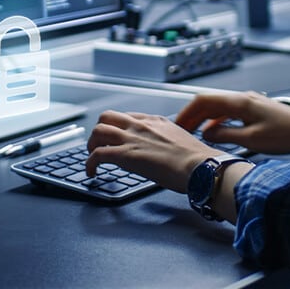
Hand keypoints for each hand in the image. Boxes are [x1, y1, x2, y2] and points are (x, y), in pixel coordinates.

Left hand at [85, 111, 219, 192]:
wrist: (199, 166)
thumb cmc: (196, 159)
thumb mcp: (181, 140)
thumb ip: (167, 140)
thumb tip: (164, 151)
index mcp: (155, 121)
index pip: (128, 117)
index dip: (118, 128)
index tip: (117, 138)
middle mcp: (141, 126)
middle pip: (107, 117)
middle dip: (99, 131)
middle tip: (100, 144)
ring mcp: (132, 139)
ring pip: (98, 131)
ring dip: (91, 144)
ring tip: (92, 157)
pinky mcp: (125, 155)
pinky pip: (97, 154)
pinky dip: (89, 163)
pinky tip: (91, 172)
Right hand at [175, 91, 289, 155]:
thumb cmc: (287, 135)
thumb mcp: (252, 140)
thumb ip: (225, 135)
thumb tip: (207, 134)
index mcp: (240, 102)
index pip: (203, 100)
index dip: (187, 112)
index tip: (177, 125)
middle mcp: (243, 97)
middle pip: (209, 102)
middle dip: (192, 115)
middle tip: (181, 131)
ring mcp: (250, 102)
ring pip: (219, 107)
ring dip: (204, 118)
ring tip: (194, 133)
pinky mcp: (256, 109)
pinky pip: (230, 111)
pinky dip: (218, 120)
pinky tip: (216, 133)